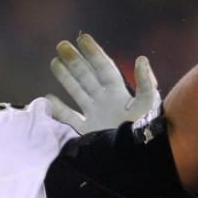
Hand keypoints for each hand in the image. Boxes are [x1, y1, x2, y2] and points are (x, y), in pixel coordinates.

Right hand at [45, 34, 159, 133]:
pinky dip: (58, 109)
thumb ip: (146, 83)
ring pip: (77, 92)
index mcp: (119, 93)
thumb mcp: (149, 105)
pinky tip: (48, 99)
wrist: (136, 159)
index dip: (93, 52)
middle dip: (75, 60)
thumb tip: (141, 59)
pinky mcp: (87, 132)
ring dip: (66, 77)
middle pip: (87, 76)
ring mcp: (95, 116)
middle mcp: (105, 101)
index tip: (81, 38)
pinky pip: (69, 117)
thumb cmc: (146, 132)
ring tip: (54, 62)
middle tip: (61, 45)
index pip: (104, 67)